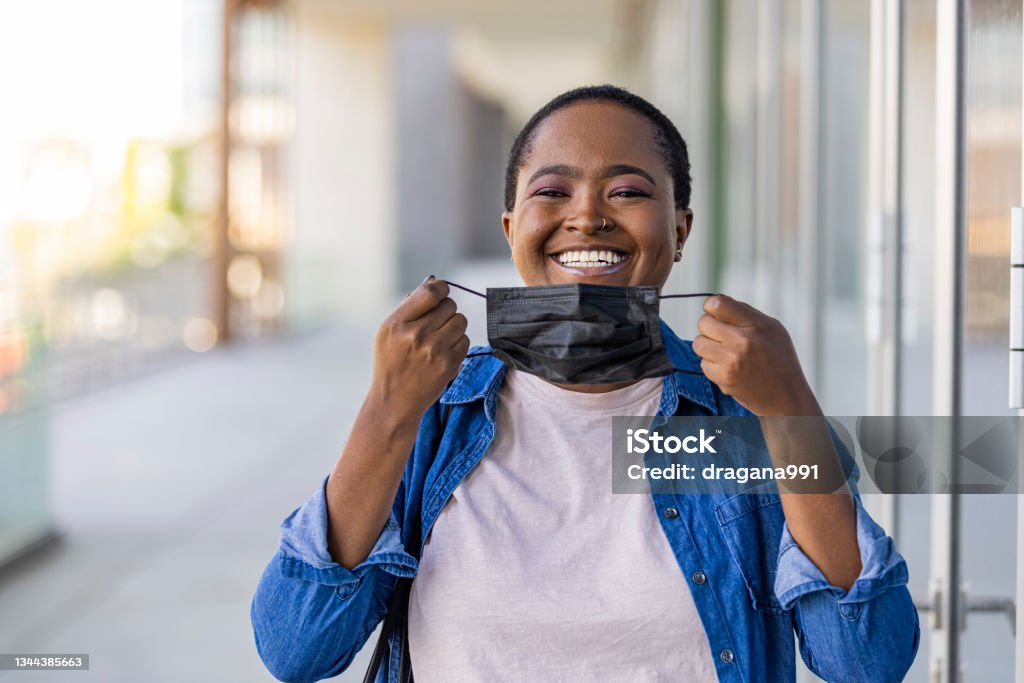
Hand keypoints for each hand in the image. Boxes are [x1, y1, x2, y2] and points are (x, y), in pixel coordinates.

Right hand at [369, 276, 469, 420]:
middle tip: (436, 323)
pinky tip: (443, 352)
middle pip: (449, 305)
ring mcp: (435, 350)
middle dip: (445, 310)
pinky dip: (457, 343)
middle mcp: (416, 335)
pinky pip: (465, 340)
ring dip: (453, 326)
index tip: (441, 292)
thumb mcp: (388, 332)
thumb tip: (434, 281)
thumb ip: (410, 306)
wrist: (394, 401)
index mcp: (397, 323)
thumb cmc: (391, 362)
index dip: (441, 288)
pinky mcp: (449, 364)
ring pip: (460, 321)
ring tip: (439, 338)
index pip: (430, 292)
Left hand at [692, 295, 820, 416]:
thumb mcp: (773, 328)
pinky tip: (728, 367)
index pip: (718, 304)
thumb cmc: (780, 359)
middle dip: (710, 327)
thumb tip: (717, 303)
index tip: (716, 312)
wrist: (786, 397)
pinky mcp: (723, 378)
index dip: (712, 306)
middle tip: (723, 335)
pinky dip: (712, 365)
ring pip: (698, 343)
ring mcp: (731, 361)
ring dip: (708, 346)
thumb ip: (745, 313)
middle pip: (703, 322)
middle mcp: (742, 341)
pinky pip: (702, 363)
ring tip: (725, 351)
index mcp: (756, 325)